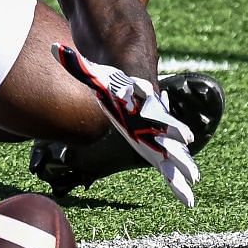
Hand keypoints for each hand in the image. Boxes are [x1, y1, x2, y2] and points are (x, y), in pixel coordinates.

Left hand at [53, 43, 199, 205]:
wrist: (133, 75)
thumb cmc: (111, 77)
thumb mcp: (94, 72)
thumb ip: (76, 64)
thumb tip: (54, 48)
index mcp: (141, 99)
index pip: (153, 107)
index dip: (160, 116)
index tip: (173, 128)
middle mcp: (153, 116)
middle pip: (167, 129)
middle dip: (176, 142)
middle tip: (188, 154)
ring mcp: (157, 131)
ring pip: (172, 150)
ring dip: (182, 165)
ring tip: (194, 182)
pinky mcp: (155, 143)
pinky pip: (166, 163)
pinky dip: (175, 179)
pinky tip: (186, 198)